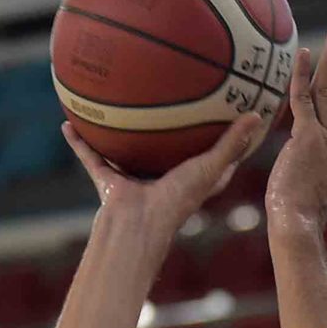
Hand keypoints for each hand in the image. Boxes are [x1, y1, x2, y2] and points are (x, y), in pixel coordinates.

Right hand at [64, 112, 268, 245]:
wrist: (138, 226)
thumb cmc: (178, 201)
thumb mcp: (210, 167)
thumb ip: (232, 143)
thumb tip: (257, 115)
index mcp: (188, 180)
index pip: (210, 160)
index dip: (220, 142)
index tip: (226, 117)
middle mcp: (160, 179)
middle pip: (164, 152)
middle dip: (166, 133)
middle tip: (168, 101)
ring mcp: (132, 180)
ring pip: (124, 153)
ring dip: (118, 136)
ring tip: (113, 107)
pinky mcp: (109, 183)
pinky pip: (91, 158)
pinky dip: (79, 143)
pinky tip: (68, 121)